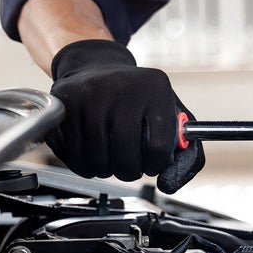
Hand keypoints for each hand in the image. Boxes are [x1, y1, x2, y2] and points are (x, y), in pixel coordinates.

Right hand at [48, 39, 203, 192]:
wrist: (97, 67)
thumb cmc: (139, 98)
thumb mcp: (172, 115)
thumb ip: (187, 153)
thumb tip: (168, 184)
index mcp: (156, 87)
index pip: (159, 147)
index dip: (156, 164)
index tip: (153, 162)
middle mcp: (122, 86)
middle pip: (125, 157)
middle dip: (129, 171)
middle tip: (129, 164)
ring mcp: (90, 92)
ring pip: (97, 160)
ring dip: (105, 170)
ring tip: (110, 156)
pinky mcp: (65, 100)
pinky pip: (71, 154)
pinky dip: (82, 165)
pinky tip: (91, 152)